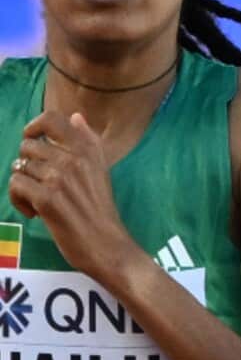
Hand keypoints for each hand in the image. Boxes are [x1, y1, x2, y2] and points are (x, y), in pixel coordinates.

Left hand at [8, 111, 141, 281]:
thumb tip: (76, 117)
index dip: (35, 126)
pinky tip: (34, 211)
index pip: (52, 119)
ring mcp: (59, 178)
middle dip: (27, 164)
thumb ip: (88, 141)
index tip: (34, 139)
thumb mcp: (101, 169)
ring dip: (23, 185)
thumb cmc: (101, 208)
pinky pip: (16, 185)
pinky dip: (19, 200)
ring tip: (36, 199)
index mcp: (88, 149)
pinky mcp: (46, 198)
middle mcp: (74, 159)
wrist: (106, 243)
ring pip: (19, 167)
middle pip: (28, 146)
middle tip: (39, 182)